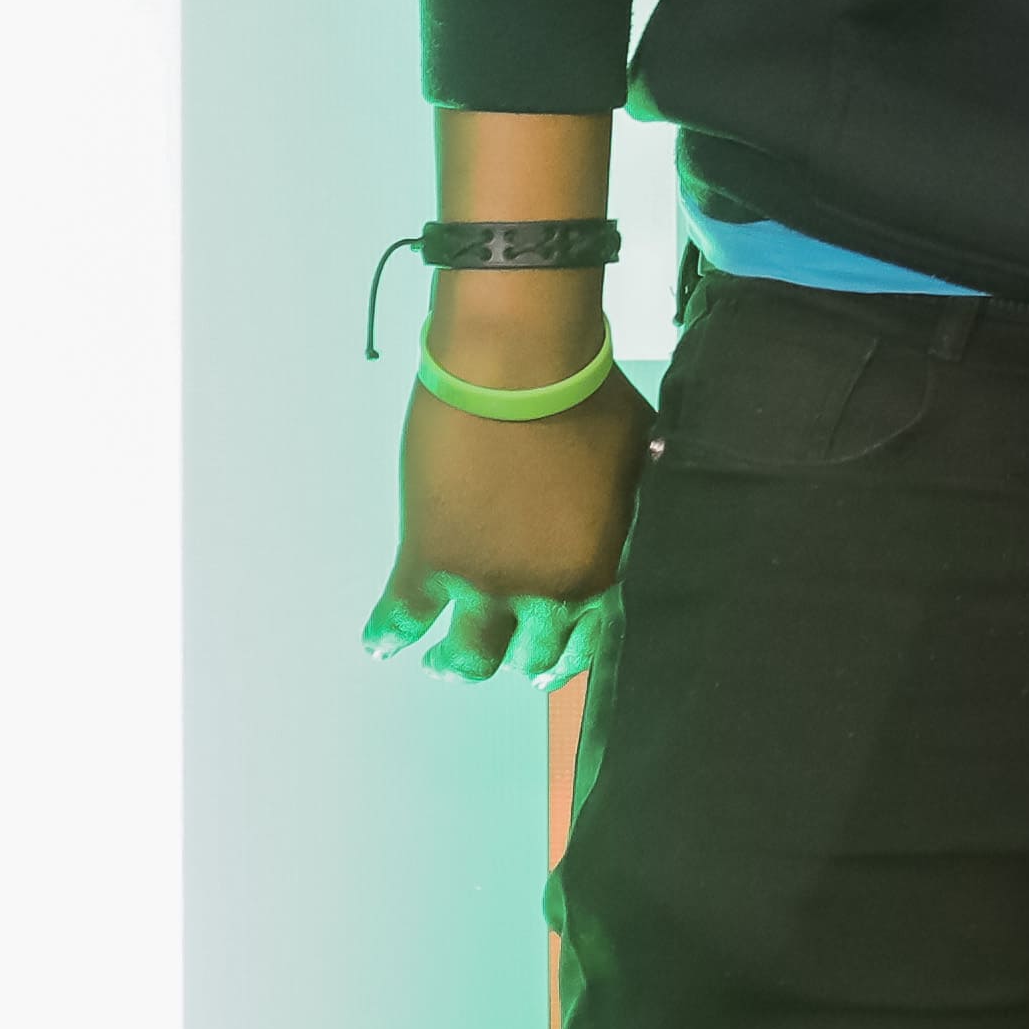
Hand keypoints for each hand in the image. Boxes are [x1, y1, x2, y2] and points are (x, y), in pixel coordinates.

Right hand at [363, 341, 651, 687]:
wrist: (519, 366)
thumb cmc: (589, 397)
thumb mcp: (642, 460)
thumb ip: (638, 508)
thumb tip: (645, 519)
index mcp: (603, 570)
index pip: (592, 642)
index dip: (571, 653)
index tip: (555, 661)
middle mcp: (547, 594)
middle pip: (530, 656)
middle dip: (522, 658)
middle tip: (510, 654)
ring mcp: (484, 583)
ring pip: (468, 657)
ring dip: (457, 663)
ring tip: (447, 661)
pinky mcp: (429, 560)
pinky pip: (401, 618)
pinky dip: (389, 636)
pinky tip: (383, 644)